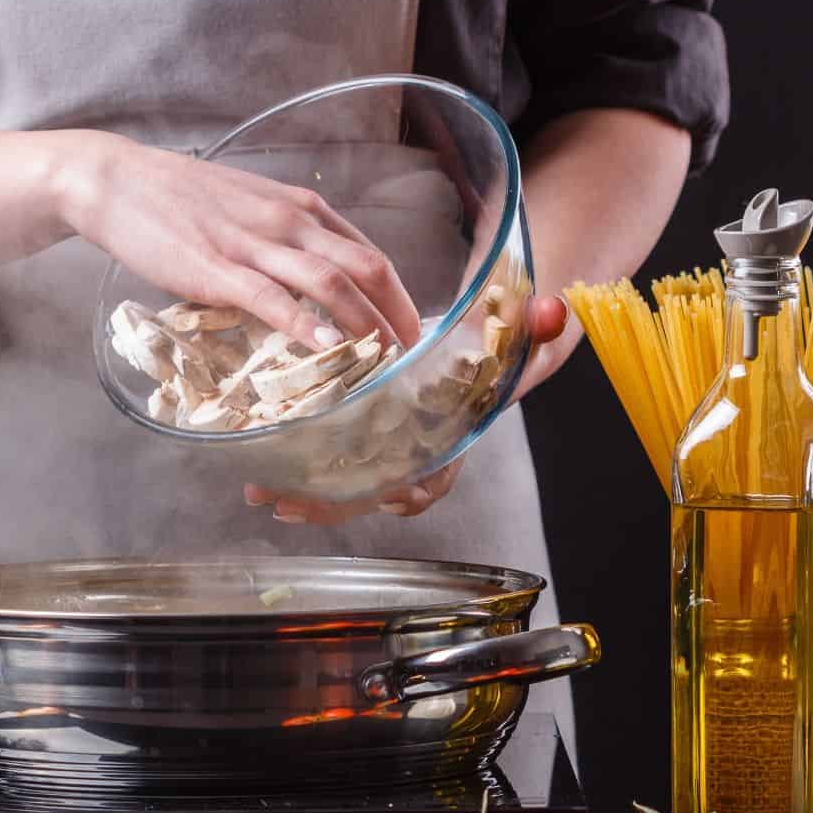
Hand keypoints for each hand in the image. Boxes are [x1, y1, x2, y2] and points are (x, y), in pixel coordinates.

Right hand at [54, 131, 420, 347]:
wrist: (119, 181)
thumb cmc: (182, 200)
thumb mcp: (252, 209)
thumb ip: (286, 240)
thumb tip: (313, 283)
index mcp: (302, 210)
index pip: (371, 254)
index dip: (400, 298)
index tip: (413, 333)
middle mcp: (290, 222)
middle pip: (366, 268)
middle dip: (398, 317)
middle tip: (415, 359)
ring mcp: (255, 245)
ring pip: (330, 283)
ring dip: (366, 326)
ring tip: (386, 363)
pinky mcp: (218, 269)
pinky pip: (273, 298)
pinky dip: (306, 325)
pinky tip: (328, 349)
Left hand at [243, 295, 568, 523]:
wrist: (477, 334)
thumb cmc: (495, 339)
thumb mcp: (518, 330)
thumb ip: (536, 324)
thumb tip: (551, 311)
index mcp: (451, 433)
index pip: (438, 474)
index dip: (413, 490)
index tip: (389, 495)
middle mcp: (415, 448)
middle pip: (375, 489)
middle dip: (333, 502)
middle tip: (287, 501)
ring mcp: (385, 444)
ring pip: (345, 483)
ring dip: (304, 494)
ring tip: (260, 493)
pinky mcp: (360, 431)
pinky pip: (328, 461)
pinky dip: (297, 471)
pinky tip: (262, 471)